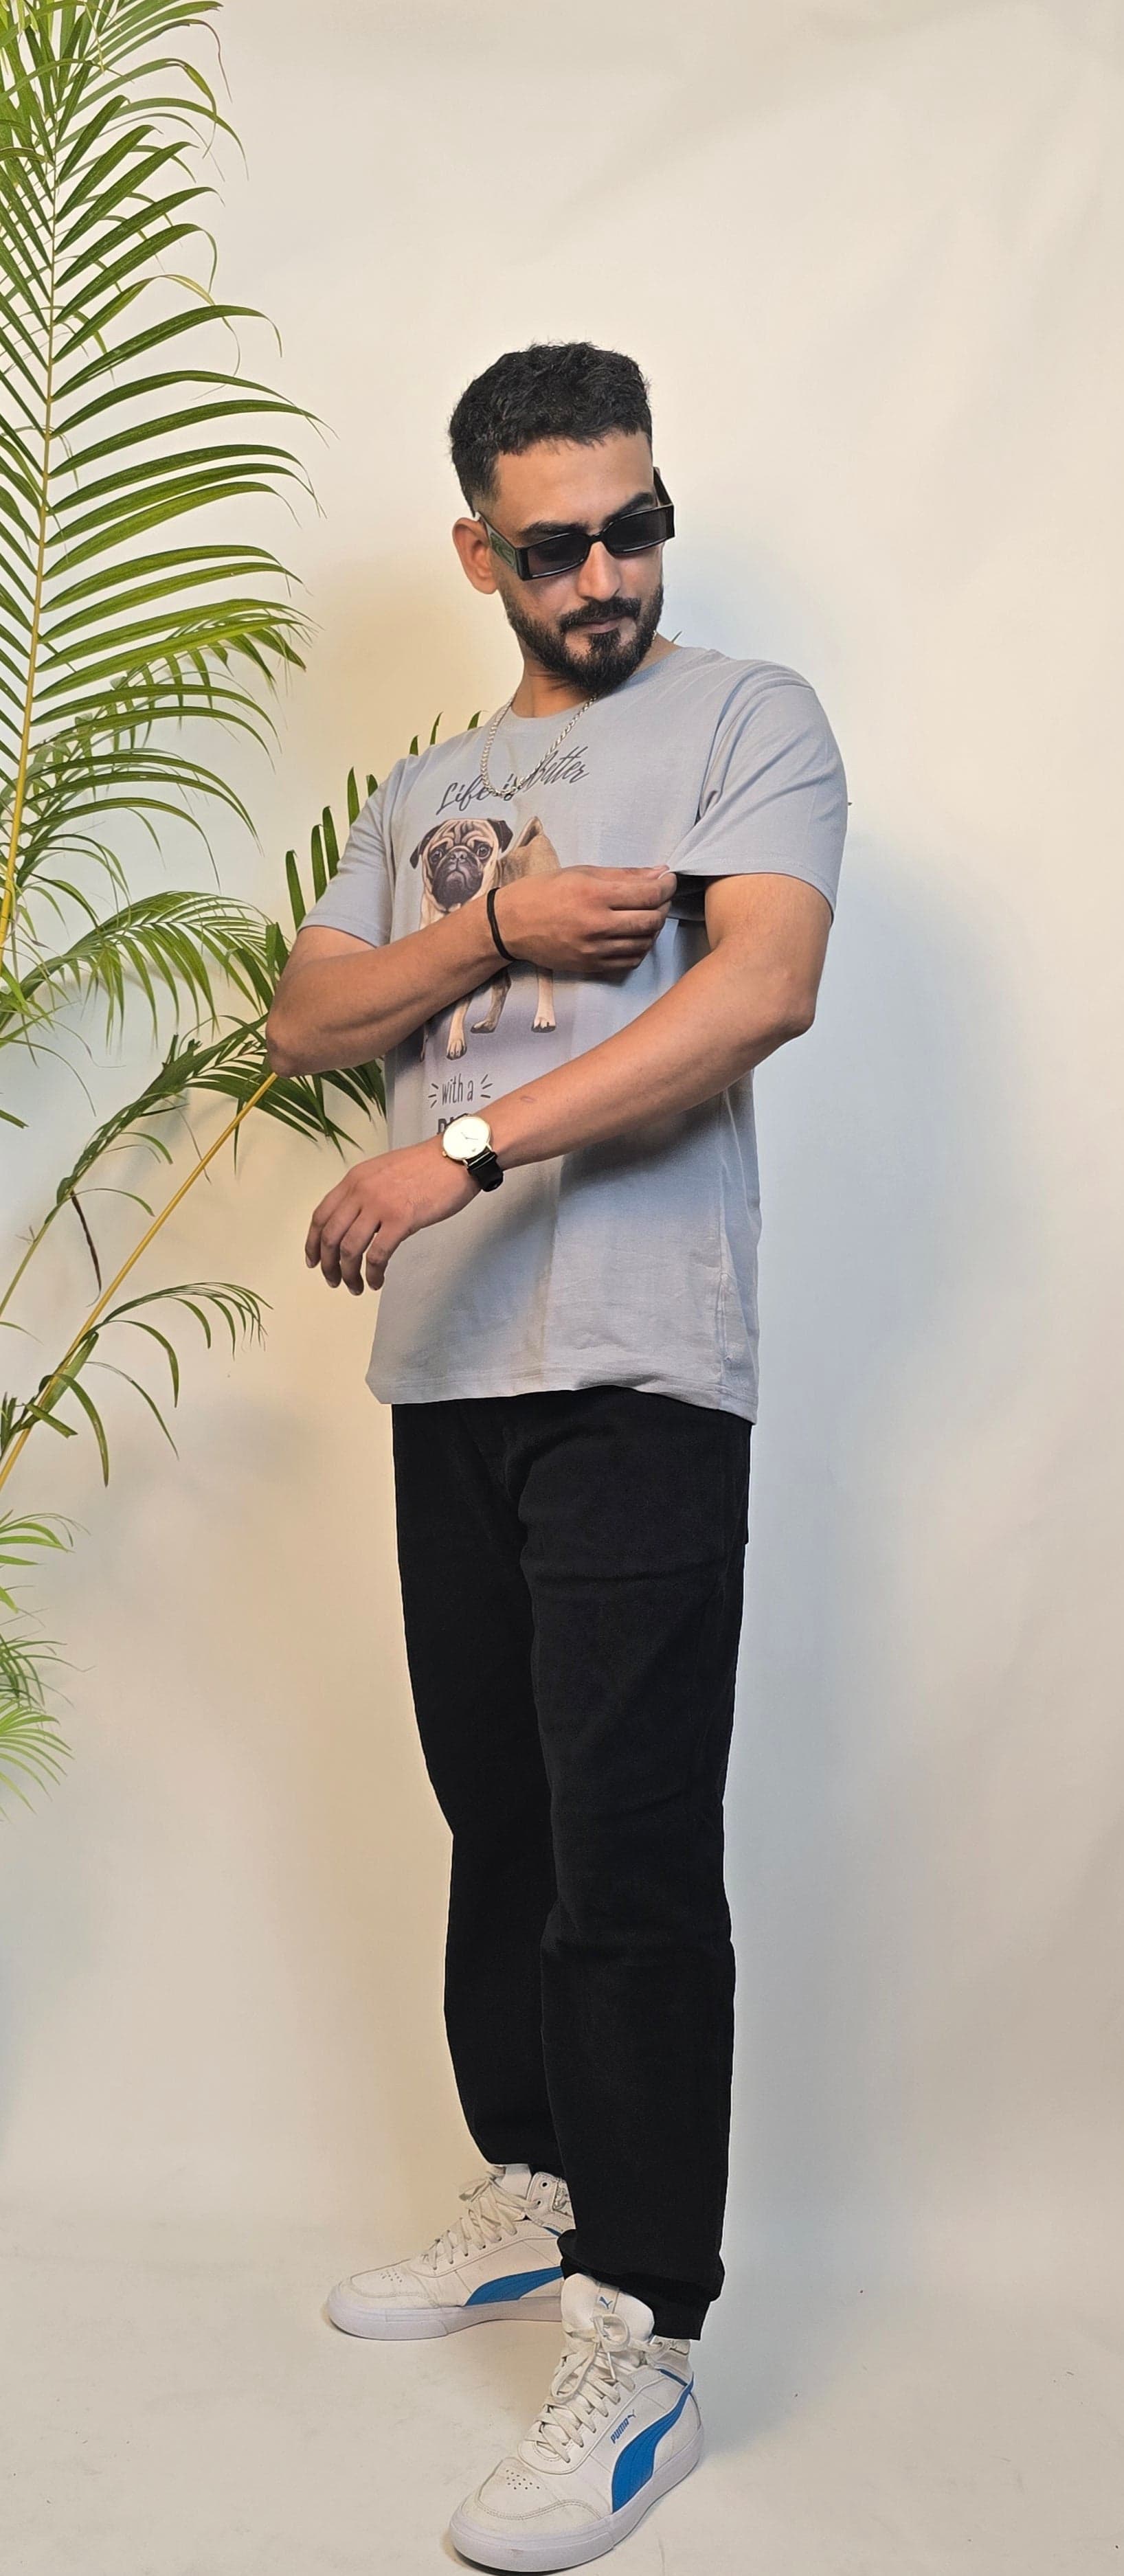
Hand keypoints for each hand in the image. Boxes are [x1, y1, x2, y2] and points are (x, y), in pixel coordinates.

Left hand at [304, 1138, 474, 1292]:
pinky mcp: (401, 1220)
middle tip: (333, 1281)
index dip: (312, 1243)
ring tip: (355, 1287)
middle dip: (328, 1265)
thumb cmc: (426, 1165)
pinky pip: (377, 1255)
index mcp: (354, 1180)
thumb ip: (365, 1192)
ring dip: (348, 1274)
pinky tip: (377, 1282)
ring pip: (350, 1249)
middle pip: (330, 1236)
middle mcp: (360, 1192)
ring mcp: (380, 1206)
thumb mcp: (383, 1171)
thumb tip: (357, 1222)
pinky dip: (373, 1274)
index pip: (321, 1215)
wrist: (456, 1156)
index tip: (314, 1261)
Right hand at [492, 841, 676, 975]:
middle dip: (663, 906)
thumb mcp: (582, 872)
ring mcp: (595, 950)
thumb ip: (624, 875)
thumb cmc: (544, 892)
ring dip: (653, 928)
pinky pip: (630, 961)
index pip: (648, 894)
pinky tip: (634, 935)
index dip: (667, 886)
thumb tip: (659, 872)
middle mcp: (597, 925)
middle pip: (652, 920)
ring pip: (644, 943)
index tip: (668, 880)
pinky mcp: (591, 966)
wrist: (510, 925)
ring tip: (646, 915)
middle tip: (659, 897)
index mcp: (594, 895)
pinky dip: (640, 948)